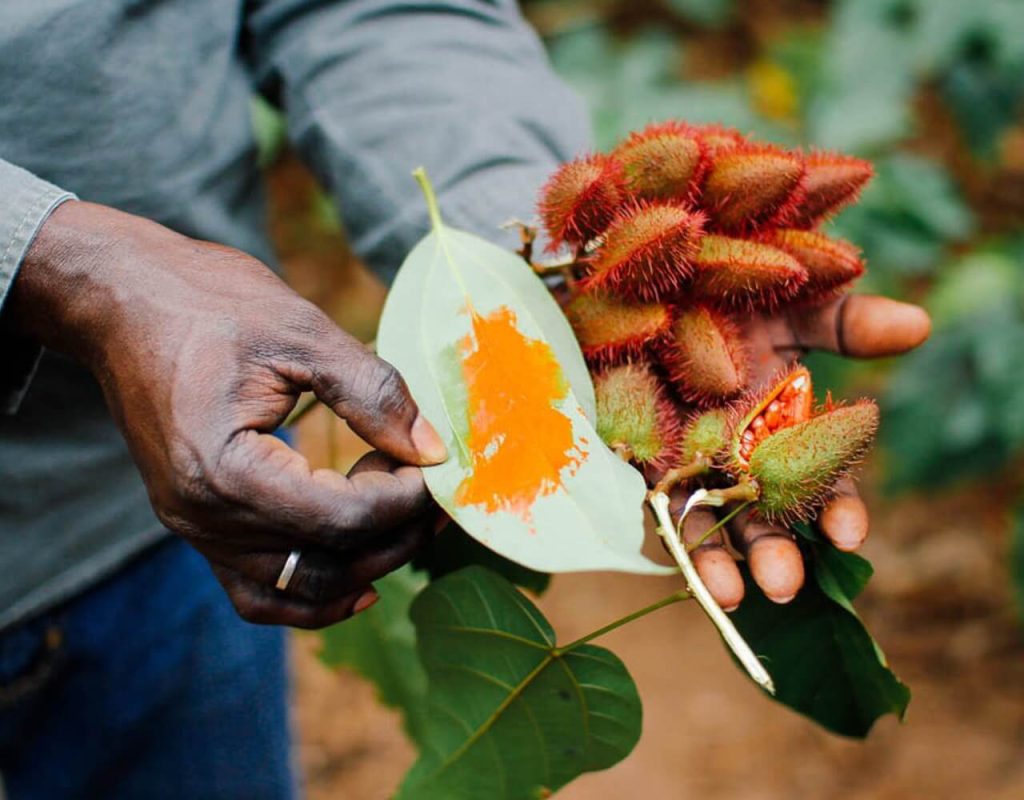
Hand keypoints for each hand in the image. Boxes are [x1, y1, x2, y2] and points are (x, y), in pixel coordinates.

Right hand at [11, 201, 447, 627]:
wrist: (122, 300)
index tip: (436, 465)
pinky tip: (360, 580)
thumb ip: (372, 394)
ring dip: (365, 564)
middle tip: (437, 490)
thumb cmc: (207, 302)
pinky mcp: (198, 522)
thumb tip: (433, 449)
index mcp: (224, 469)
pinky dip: (312, 593)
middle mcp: (203, 516)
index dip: (404, 500)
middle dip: (397, 534)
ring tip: (408, 521)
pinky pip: (259, 588)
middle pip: (326, 562)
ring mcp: (195, 527)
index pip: (342, 519)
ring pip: (298, 587)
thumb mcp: (301, 333)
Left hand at [675, 294, 930, 609]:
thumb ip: (846, 322)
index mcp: (787, 430)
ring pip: (709, 523)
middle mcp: (741, 457)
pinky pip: (655, 501)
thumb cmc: (731, 292)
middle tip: (786, 585)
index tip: (847, 535)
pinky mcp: (642, 458)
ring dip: (722, 563)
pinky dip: (667, 529)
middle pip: (763, 518)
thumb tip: (918, 324)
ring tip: (735, 597)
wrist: (653, 284)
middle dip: (778, 555)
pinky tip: (676, 557)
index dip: (836, 510)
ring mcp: (692, 462)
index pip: (820, 485)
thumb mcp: (791, 304)